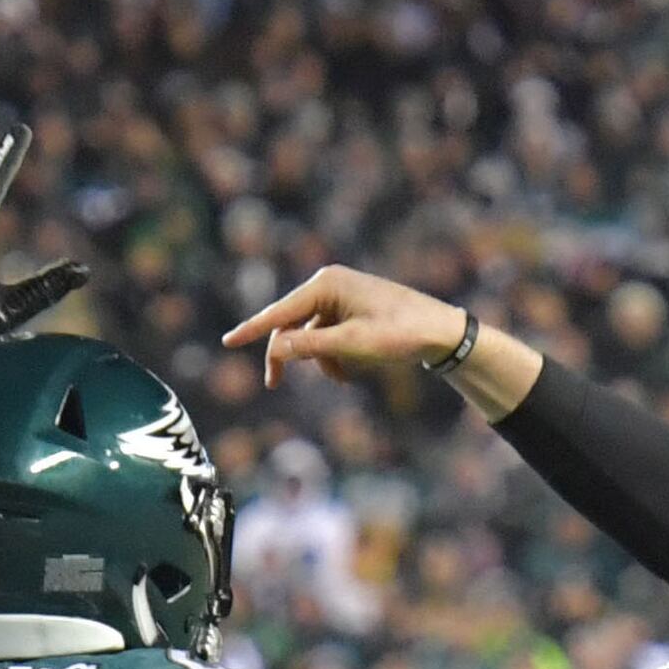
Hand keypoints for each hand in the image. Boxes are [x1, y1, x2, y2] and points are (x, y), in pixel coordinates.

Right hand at [226, 266, 510, 398]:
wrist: (441, 332)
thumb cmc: (400, 333)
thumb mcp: (353, 344)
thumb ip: (311, 346)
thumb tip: (275, 348)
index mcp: (326, 284)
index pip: (280, 312)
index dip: (252, 330)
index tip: (227, 342)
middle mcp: (328, 285)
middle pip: (290, 325)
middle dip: (289, 355)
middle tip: (273, 384)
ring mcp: (339, 297)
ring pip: (308, 335)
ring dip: (319, 359)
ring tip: (346, 373)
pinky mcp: (348, 310)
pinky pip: (326, 336)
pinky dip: (333, 355)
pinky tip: (352, 368)